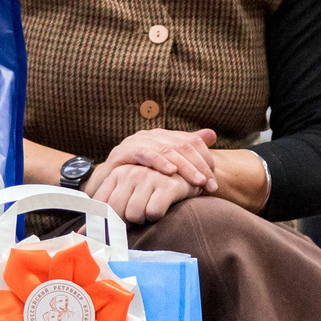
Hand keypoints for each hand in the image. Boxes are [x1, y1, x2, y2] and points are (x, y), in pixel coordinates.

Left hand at [87, 160, 201, 226]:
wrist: (186, 174)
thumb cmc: (151, 189)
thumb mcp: (126, 192)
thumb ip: (104, 212)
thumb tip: (80, 235)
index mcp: (116, 174)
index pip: (99, 205)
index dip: (101, 223)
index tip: (104, 236)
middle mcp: (130, 173)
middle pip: (116, 212)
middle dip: (125, 221)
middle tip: (136, 216)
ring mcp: (148, 178)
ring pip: (134, 214)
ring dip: (143, 218)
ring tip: (150, 207)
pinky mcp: (167, 185)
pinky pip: (153, 213)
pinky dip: (157, 216)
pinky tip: (163, 205)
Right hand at [100, 127, 218, 192]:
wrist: (107, 185)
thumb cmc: (140, 178)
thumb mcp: (167, 167)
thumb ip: (188, 151)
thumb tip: (212, 134)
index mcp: (165, 137)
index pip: (192, 142)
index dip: (205, 160)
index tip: (213, 181)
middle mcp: (152, 135)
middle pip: (182, 145)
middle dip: (199, 166)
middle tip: (210, 186)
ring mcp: (137, 141)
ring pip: (167, 150)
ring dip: (185, 167)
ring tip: (198, 181)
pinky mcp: (123, 152)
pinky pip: (144, 153)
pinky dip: (159, 162)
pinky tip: (171, 172)